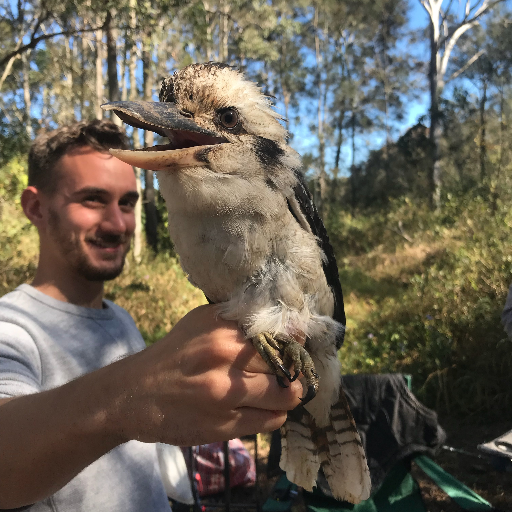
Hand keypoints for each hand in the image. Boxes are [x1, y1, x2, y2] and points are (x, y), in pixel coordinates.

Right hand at [112, 305, 302, 445]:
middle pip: (286, 364)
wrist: (133, 394)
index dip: (294, 342)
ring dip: (291, 394)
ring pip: (286, 395)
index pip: (281, 333)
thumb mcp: (202, 322)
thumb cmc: (174, 354)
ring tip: (284, 391)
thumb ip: (241, 319)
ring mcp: (224, 395)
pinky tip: (266, 408)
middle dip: (292, 369)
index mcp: (222, 329)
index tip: (295, 347)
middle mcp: (225, 358)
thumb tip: (288, 325)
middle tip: (290, 371)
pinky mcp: (222, 426)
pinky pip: (270, 421)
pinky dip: (276, 414)